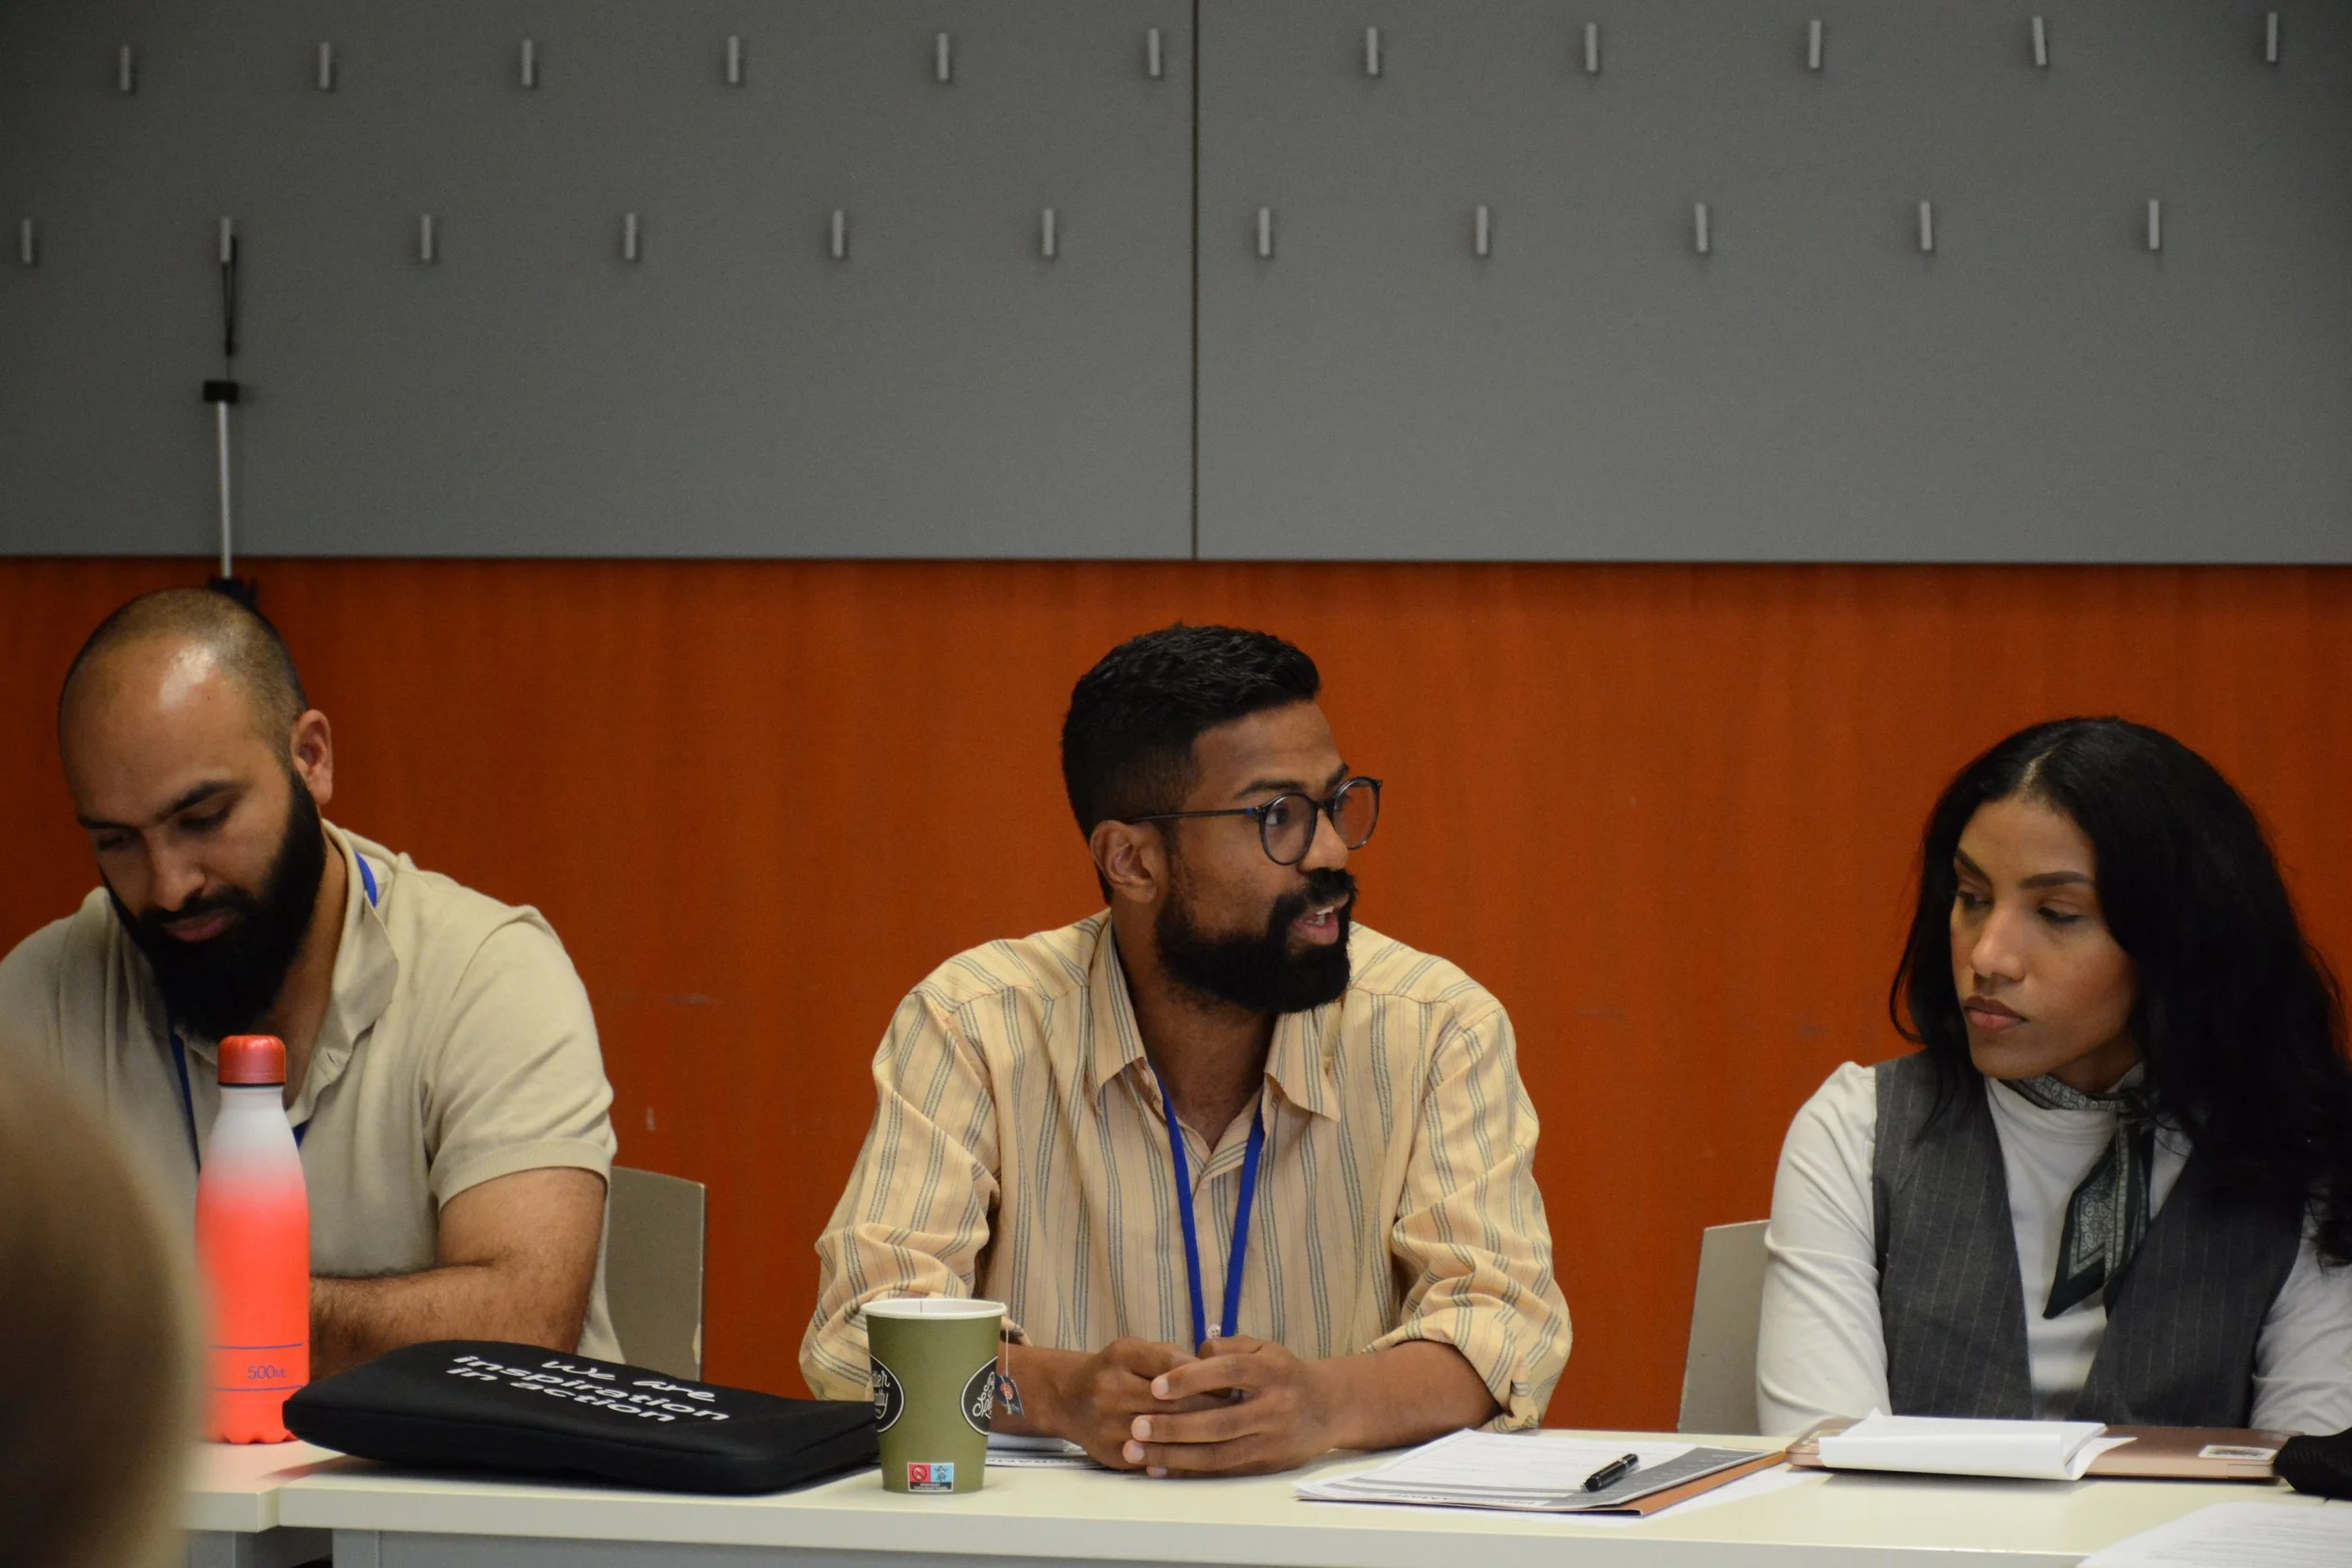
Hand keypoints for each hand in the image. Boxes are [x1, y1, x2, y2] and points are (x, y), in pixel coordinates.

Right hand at [1036, 1338, 1229, 1469]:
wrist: (1068, 1398)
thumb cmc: (1112, 1370)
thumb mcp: (1135, 1349)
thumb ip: (1170, 1357)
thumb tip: (1214, 1374)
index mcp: (1121, 1357)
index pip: (1173, 1367)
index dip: (1206, 1377)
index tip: (1233, 1384)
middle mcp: (1111, 1390)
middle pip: (1172, 1403)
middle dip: (1210, 1408)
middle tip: (1240, 1411)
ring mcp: (1109, 1425)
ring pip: (1165, 1434)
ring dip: (1199, 1435)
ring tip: (1228, 1432)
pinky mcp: (1112, 1453)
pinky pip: (1154, 1457)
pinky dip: (1180, 1456)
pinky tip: (1203, 1453)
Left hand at [1121, 1336, 1337, 1476]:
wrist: (1329, 1408)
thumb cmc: (1284, 1373)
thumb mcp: (1264, 1348)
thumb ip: (1228, 1348)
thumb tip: (1189, 1357)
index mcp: (1273, 1372)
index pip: (1229, 1373)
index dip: (1192, 1379)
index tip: (1156, 1385)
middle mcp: (1274, 1408)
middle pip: (1219, 1422)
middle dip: (1174, 1426)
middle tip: (1136, 1426)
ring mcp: (1271, 1442)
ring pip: (1217, 1454)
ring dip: (1173, 1455)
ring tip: (1135, 1451)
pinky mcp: (1265, 1466)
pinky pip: (1222, 1472)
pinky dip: (1188, 1472)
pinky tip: (1158, 1470)